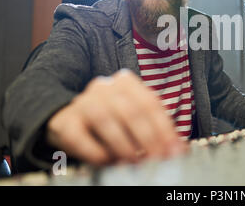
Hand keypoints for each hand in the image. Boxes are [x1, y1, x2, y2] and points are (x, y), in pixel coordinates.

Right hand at [46, 69, 186, 165]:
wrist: (69, 119)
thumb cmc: (111, 120)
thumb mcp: (134, 118)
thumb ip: (155, 128)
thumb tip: (180, 149)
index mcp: (126, 82)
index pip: (150, 103)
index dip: (165, 129)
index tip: (174, 150)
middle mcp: (104, 87)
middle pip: (131, 111)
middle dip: (148, 139)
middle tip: (157, 160)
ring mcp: (82, 102)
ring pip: (105, 119)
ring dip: (123, 145)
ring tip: (134, 162)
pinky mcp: (65, 121)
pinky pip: (80, 136)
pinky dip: (96, 152)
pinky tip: (107, 162)